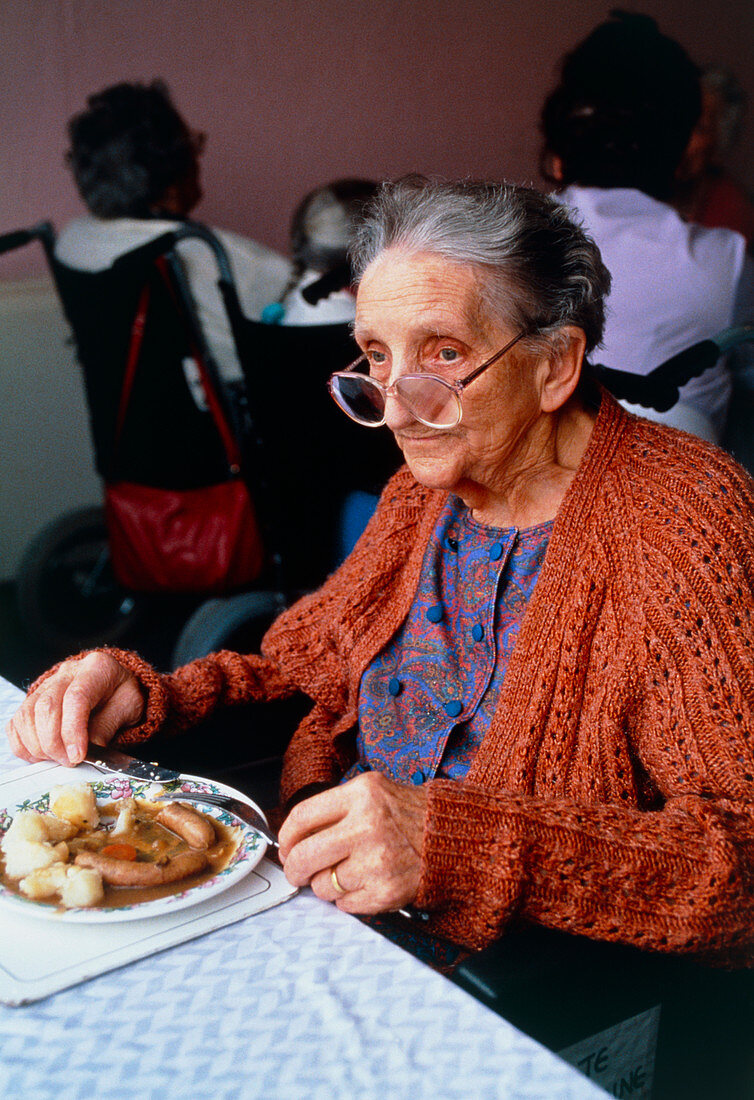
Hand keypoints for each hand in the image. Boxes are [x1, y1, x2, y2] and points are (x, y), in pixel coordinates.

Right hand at [6, 652, 143, 766]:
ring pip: (27, 714)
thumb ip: (108, 727)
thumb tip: (86, 753)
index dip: (72, 730)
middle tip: (69, 762)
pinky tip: (41, 755)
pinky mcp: (33, 699)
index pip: (76, 697)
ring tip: (57, 759)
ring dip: (38, 745)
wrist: (114, 685)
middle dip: (54, 742)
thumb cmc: (121, 695)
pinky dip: (23, 744)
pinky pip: (17, 722)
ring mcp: (46, 684)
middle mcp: (67, 672)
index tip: (77, 756)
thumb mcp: (128, 708)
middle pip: (47, 706)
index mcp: (97, 668)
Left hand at [278, 770, 426, 913]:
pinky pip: (344, 904)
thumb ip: (334, 810)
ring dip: (326, 884)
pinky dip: (348, 898)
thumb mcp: (371, 792)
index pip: (302, 817)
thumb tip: (293, 840)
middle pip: (304, 856)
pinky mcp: (385, 891)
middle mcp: (367, 826)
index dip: (286, 837)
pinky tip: (364, 882)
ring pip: (322, 885)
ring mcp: (377, 862)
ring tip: (347, 872)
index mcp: (361, 795)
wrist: (449, 839)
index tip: (286, 847)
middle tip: (297, 872)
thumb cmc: (406, 816)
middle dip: (293, 869)